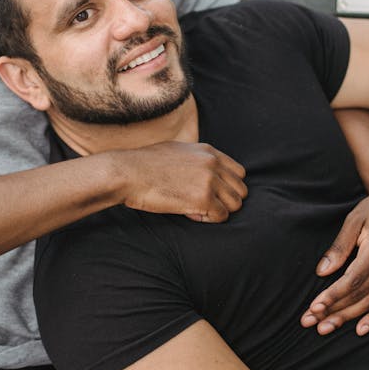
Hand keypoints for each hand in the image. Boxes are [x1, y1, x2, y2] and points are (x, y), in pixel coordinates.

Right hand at [121, 141, 246, 222]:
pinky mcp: (202, 198)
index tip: (212, 193)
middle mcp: (213, 163)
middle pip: (240, 190)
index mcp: (208, 151)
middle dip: (226, 201)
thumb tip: (202, 173)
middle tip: (205, 205)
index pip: (239, 173)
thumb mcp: (177, 150)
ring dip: (218, 211)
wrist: (127, 173)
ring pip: (234, 204)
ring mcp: (209, 180)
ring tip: (197, 209)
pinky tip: (191, 213)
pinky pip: (220, 216)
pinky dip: (208, 219)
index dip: (227, 187)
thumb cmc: (145, 164)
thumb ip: (196, 158)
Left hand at [301, 172, 368, 335]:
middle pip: (357, 296)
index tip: (313, 308)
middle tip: (310, 323)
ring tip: (326, 328)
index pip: (350, 282)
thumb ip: (340, 246)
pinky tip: (362, 329)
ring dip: (347, 317)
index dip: (331, 297)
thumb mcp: (355, 218)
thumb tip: (322, 271)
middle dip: (332, 311)